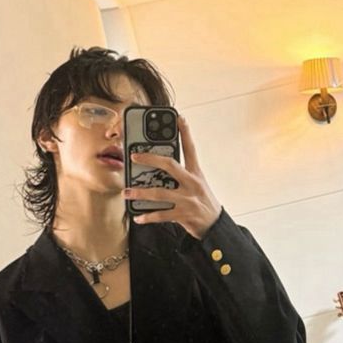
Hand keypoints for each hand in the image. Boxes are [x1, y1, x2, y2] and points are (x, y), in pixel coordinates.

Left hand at [123, 116, 221, 239]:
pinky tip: (138, 217)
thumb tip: (160, 166)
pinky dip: (148, 216)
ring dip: (141, 193)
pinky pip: (161, 215)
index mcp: (196, 173)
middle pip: (170, 165)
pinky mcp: (183, 215)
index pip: (190, 149)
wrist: (215, 225)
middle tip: (134, 156)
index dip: (185, 132)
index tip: (178, 118)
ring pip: (160, 193)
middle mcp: (192, 183)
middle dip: (150, 158)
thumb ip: (182, 174)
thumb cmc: (203, 201)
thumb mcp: (197, 184)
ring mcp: (187, 199)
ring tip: (127, 192)